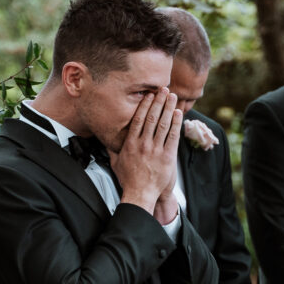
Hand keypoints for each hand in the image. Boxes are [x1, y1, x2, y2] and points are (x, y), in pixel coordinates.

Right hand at [111, 87, 181, 214]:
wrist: (140, 194)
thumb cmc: (128, 179)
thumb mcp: (115, 162)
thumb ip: (112, 148)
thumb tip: (105, 137)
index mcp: (130, 143)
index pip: (138, 119)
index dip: (145, 105)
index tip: (149, 94)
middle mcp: (143, 144)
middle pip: (151, 118)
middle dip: (158, 102)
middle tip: (164, 89)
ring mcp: (155, 150)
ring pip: (163, 124)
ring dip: (168, 108)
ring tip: (173, 96)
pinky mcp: (167, 157)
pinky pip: (172, 136)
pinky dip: (176, 124)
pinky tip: (178, 113)